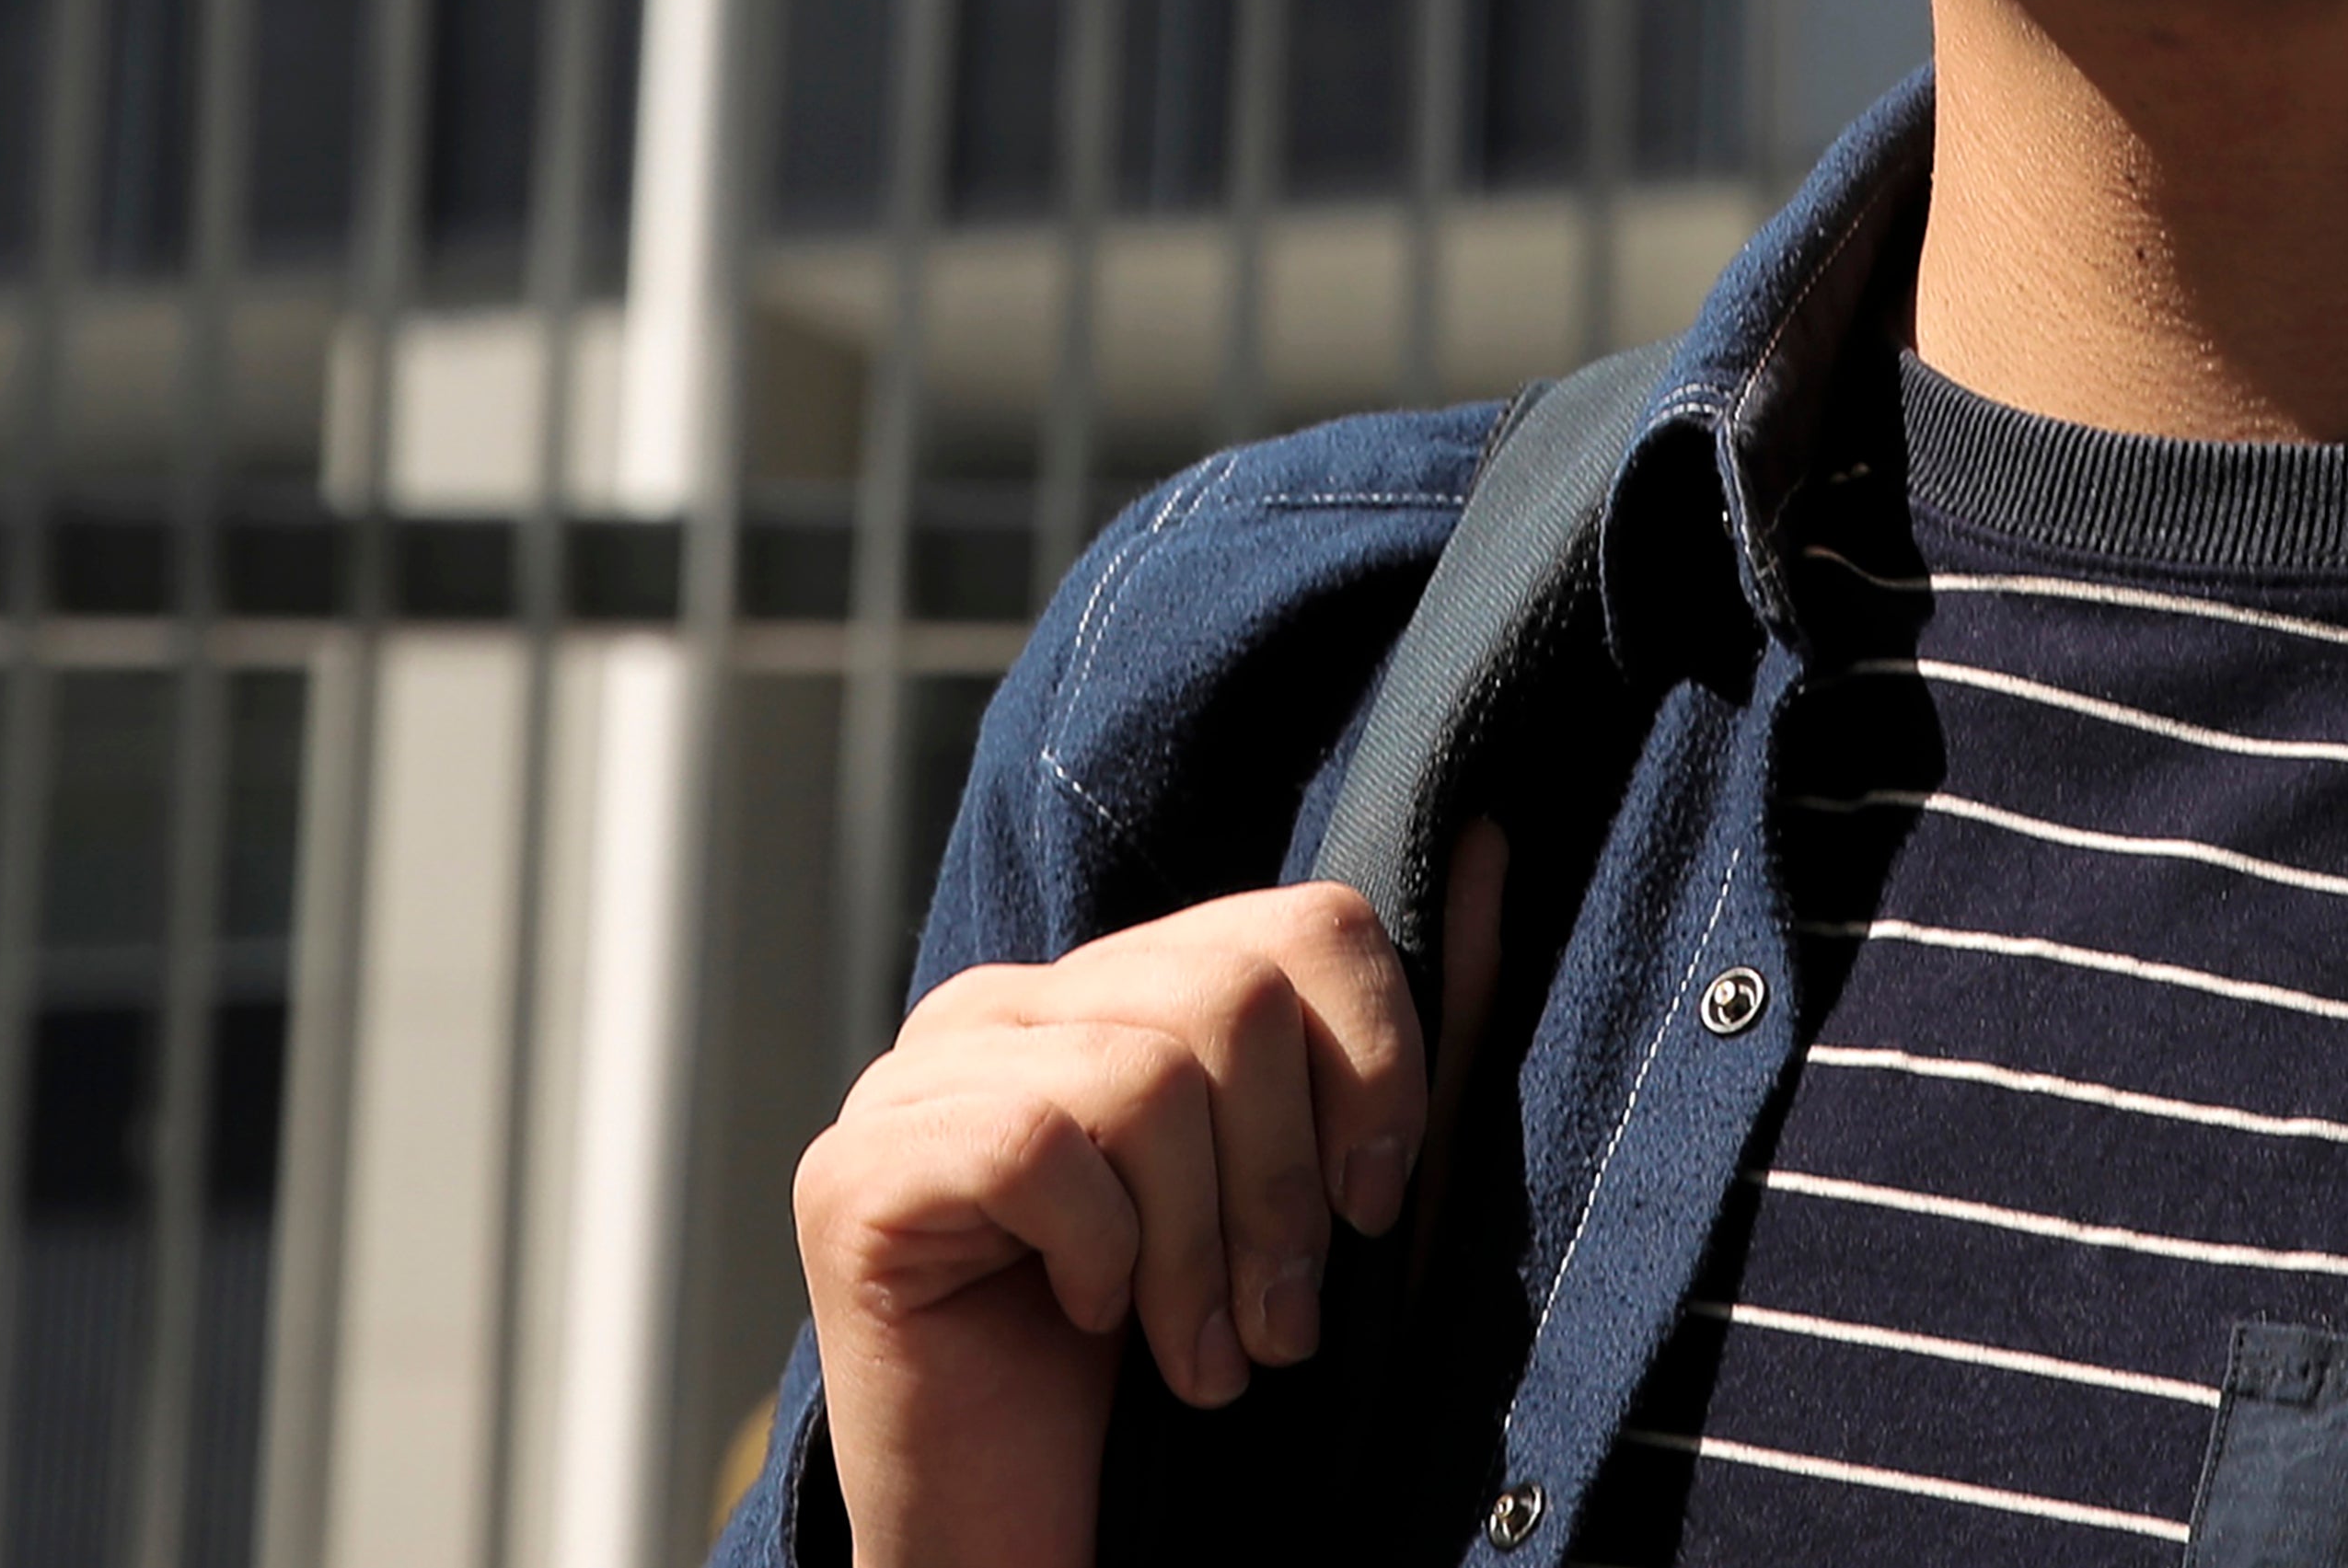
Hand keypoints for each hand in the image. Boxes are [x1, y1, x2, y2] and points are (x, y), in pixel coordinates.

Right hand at [791, 825, 1506, 1567]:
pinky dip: (1100, 1262)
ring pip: (1145, 1078)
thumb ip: (1384, 1046)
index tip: (1370, 1211)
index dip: (1373, 1070)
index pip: (1300, 921)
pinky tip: (1091, 1324)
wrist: (1024, 1538)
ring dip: (1197, 1256)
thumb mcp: (1310, 1202)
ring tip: (1196, 1353)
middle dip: (1284, 1190)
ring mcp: (915, 1076)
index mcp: (1112, 990)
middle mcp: (1006, 1004)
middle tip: (1277, 1323)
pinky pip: (1039, 1150)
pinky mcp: (858, 1171)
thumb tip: (1489, 847)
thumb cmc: (1167, 1376)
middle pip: (1232, 995)